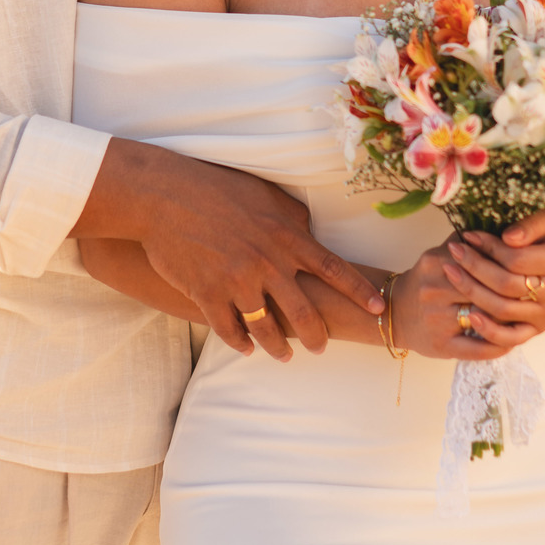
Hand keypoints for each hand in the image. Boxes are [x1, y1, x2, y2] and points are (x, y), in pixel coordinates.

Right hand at [74, 138, 384, 361]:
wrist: (166, 196)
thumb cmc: (217, 189)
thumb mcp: (265, 195)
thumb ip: (293, 218)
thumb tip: (310, 234)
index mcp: (285, 237)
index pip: (333, 269)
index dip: (358, 291)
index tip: (378, 307)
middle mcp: (267, 264)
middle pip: (304, 312)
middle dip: (317, 336)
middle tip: (321, 347)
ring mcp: (237, 282)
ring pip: (267, 329)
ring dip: (278, 348)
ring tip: (284, 356)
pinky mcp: (208, 294)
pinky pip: (230, 331)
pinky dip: (240, 344)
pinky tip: (246, 348)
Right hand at [391, 241, 540, 359]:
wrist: (395, 312)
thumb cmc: (426, 281)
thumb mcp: (438, 255)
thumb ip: (463, 241)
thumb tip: (496, 227)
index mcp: (436, 263)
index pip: (480, 262)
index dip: (505, 265)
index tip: (526, 267)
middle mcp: (434, 291)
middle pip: (484, 290)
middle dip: (511, 293)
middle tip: (533, 292)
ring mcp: (437, 320)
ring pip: (483, 319)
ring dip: (509, 319)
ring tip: (528, 315)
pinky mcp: (442, 346)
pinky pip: (477, 349)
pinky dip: (498, 346)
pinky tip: (512, 342)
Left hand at [442, 220, 544, 330]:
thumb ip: (529, 226)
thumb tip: (509, 237)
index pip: (516, 259)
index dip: (489, 247)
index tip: (468, 235)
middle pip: (506, 284)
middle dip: (474, 266)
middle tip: (453, 250)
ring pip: (502, 309)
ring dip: (472, 290)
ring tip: (450, 271)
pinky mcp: (535, 329)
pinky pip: (510, 338)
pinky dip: (488, 330)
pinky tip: (469, 315)